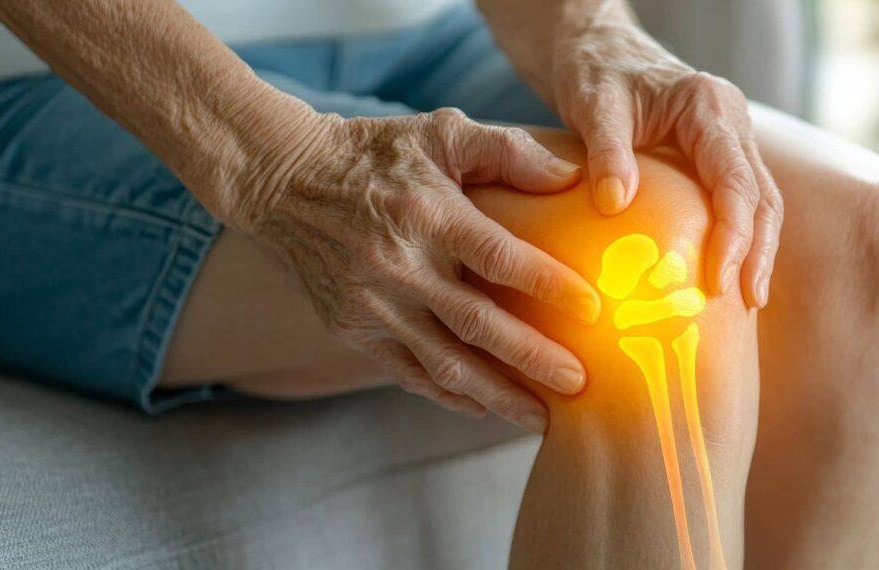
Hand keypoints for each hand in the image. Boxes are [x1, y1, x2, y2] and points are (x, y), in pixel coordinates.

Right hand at [223, 106, 600, 432]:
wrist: (285, 182)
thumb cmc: (376, 154)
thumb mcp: (441, 133)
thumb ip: (506, 151)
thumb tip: (570, 177)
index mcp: (428, 215)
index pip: (498, 257)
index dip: (547, 285)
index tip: (593, 311)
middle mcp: (400, 265)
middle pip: (478, 325)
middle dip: (533, 359)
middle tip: (581, 383)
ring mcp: (374, 304)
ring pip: (446, 363)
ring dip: (499, 395)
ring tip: (543, 417)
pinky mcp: (354, 329)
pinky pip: (410, 373)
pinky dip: (451, 396)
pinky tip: (488, 408)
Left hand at [552, 21, 783, 307]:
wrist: (597, 48)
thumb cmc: (595, 70)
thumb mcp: (594, 104)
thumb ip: (606, 151)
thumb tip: (614, 204)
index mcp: (709, 106)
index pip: (735, 180)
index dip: (733, 234)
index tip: (717, 280)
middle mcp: (730, 122)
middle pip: (762, 194)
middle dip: (759, 251)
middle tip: (748, 301)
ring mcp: (728, 139)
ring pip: (759, 200)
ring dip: (757, 249)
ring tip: (747, 299)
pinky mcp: (715, 156)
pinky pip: (737, 199)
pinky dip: (738, 236)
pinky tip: (727, 273)